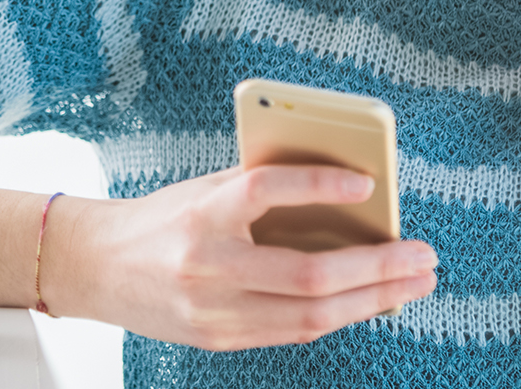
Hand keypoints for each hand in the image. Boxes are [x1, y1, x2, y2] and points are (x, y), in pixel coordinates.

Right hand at [41, 165, 437, 350]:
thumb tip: (345, 193)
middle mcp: (207, 266)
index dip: (318, 185)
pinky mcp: (218, 339)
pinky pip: (294, 331)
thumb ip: (264, 191)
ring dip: (373, 300)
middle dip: (377, 267)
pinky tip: (372, 300)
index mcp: (200, 213)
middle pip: (307, 274)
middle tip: (423, 254)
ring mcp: (213, 312)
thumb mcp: (206, 189)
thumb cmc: (162, 218)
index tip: (368, 181)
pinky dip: (338, 315)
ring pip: (310, 314)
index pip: (265, 191)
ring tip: (414, 282)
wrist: (96, 268)